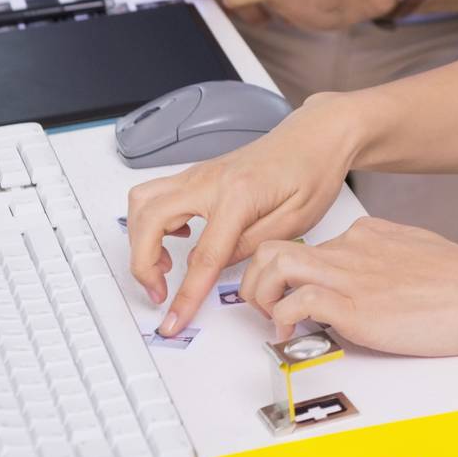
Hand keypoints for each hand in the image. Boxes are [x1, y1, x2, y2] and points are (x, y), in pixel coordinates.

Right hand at [126, 93, 363, 333]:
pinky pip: (155, 194)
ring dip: (141, 239)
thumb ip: (250, 246)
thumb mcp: (295, 221)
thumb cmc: (312, 171)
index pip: (202, 256)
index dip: (185, 295)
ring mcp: (200, 173)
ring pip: (142, 201)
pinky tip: (176, 240)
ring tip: (164, 268)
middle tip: (160, 293)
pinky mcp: (199, 175)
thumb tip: (211, 268)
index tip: (174, 320)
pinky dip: (150, 221)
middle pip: (150, 219)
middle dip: (143, 263)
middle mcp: (210, 179)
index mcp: (238, 195)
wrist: (316, 136)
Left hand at [241, 216, 457, 356]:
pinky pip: (297, 303)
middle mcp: (351, 248)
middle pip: (274, 246)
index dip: (286, 272)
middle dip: (256, 278)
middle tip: (265, 307)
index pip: (304, 243)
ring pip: (274, 266)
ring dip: (261, 297)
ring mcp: (351, 274)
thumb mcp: (415, 255)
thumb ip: (384, 261)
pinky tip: (293, 339)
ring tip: (273, 322)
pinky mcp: (355, 306)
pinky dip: (284, 322)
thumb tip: (369, 282)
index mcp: (366, 234)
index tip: (284, 294)